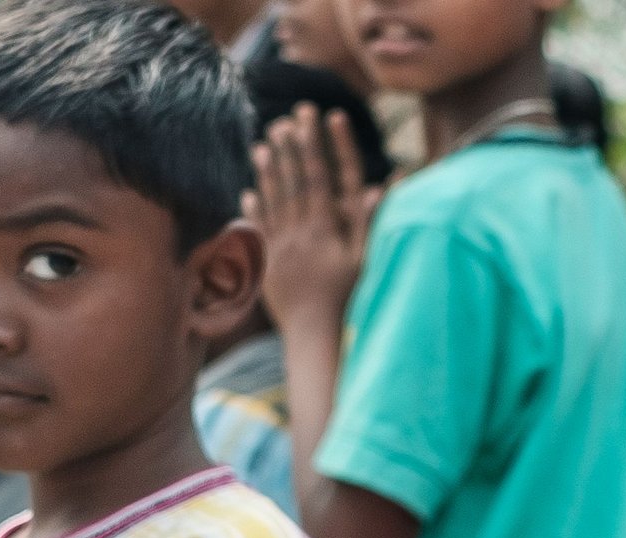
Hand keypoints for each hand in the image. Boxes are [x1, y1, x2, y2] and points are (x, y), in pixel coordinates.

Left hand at [245, 104, 382, 335]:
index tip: (322, 116)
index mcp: (325, 227)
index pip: (322, 174)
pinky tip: (249, 189)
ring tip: (263, 143)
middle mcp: (299, 231)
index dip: (321, 143)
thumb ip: (368, 221)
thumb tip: (376, 187)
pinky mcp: (267, 263)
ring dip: (268, 169)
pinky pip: (257, 227)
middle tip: (288, 117)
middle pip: (294, 180)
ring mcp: (279, 246)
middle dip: (292, 145)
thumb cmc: (348, 298)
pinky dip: (253, 206)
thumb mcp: (365, 259)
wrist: (313, 333)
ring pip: (272, 199)